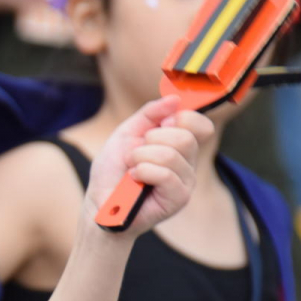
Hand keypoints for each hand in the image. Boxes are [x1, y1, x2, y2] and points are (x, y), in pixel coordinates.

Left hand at [84, 96, 210, 237]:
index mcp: (179, 146)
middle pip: (185, 137)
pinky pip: (166, 174)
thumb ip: (149, 114)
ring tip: (131, 168)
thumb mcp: (126, 133)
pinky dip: (143, 171)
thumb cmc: (113, 171)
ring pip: (171, 155)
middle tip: (135, 153)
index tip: (159, 125)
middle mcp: (188, 163)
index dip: (181, 119)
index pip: (201, 125)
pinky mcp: (179, 198)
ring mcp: (185, 182)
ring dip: (140, 157)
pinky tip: (134, 179)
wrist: (99, 201)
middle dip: (151, 140)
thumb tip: (174, 99)